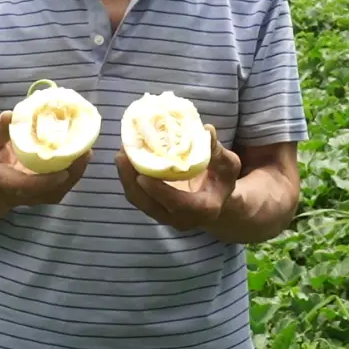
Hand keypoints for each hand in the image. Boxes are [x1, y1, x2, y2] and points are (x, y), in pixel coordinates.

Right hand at [0, 110, 90, 206]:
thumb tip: (11, 115)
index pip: (25, 186)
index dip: (45, 182)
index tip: (63, 172)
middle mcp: (18, 195)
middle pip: (50, 192)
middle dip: (70, 174)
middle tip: (85, 151)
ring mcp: (33, 199)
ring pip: (60, 191)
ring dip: (76, 172)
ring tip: (87, 150)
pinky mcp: (43, 196)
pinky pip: (62, 187)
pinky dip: (74, 172)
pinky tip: (82, 154)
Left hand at [115, 125, 242, 231]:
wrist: (215, 199)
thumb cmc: (222, 179)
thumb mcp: (228, 164)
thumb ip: (217, 150)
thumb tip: (207, 130)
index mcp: (203, 210)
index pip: (178, 205)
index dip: (159, 191)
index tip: (142, 175)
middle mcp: (182, 219)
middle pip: (150, 205)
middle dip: (132, 182)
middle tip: (123, 155)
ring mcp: (165, 216)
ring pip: (139, 201)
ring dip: (126, 178)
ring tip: (121, 153)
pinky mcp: (154, 208)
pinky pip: (137, 195)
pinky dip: (128, 178)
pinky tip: (125, 157)